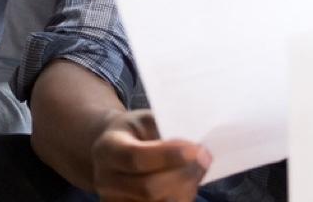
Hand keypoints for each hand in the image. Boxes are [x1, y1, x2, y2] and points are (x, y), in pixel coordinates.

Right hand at [90, 110, 211, 201]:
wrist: (114, 149)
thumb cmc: (135, 131)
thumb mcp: (144, 119)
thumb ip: (165, 129)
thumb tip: (195, 144)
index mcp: (108, 149)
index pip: (136, 158)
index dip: (168, 156)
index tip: (196, 149)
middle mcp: (107, 180)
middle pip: (148, 188)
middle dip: (183, 175)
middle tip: (205, 158)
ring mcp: (117, 201)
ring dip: (186, 187)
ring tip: (198, 168)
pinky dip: (182, 197)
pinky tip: (188, 182)